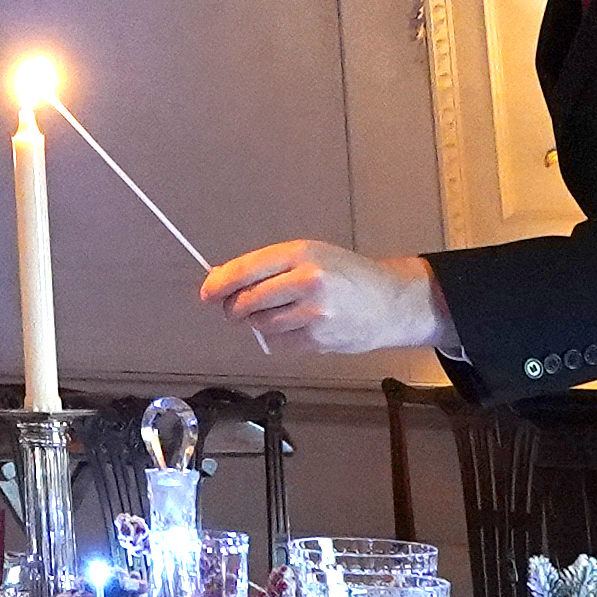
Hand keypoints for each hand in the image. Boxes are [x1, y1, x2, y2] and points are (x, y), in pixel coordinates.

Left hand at [201, 241, 438, 356]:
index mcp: (302, 253)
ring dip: (258, 322)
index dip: (220, 283)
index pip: (247, 269)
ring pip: (260, 324)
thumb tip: (222, 279)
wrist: (389, 302)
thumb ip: (270, 267)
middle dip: (234, 308)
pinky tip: (295, 326)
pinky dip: (276, 337)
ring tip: (277, 313)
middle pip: (247, 301)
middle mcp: (307, 281)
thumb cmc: (346, 275)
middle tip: (235, 308)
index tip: (207, 292)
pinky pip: (278, 342)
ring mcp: (314, 313)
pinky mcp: (318, 339)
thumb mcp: (311, 255)